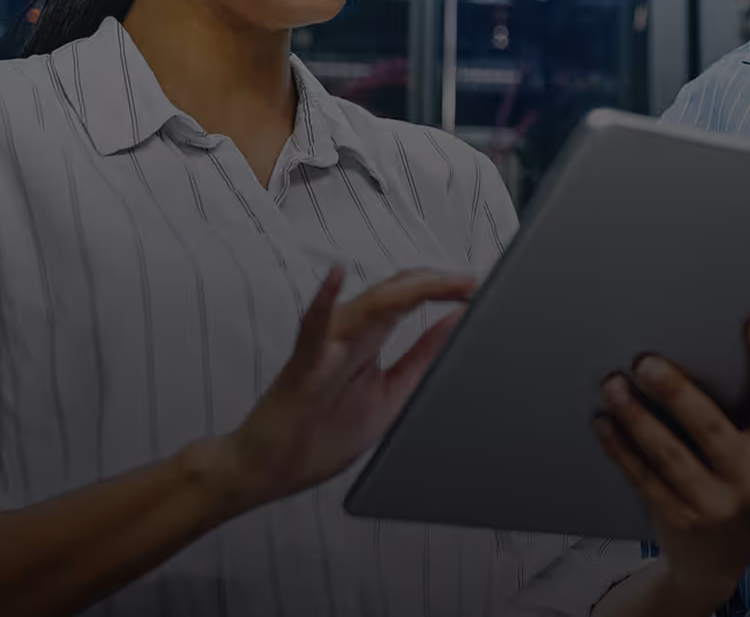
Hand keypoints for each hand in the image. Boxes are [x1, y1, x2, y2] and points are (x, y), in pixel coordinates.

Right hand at [225, 265, 474, 504]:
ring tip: (444, 282)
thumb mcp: (390, 395)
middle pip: (395, 293)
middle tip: (475, 281)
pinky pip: (312, 330)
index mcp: (368, 340)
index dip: (445, 287)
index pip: (409, 298)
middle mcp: (346, 335)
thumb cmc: (320, 434)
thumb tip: (456, 325)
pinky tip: (336, 278)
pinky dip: (324, 302)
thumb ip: (420, 359)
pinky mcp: (301, 368)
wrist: (268, 471)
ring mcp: (323, 348)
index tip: (482, 285)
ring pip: (366, 306)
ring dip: (408, 290)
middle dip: (437, 283)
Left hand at [593, 317, 749, 611]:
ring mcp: (714, 505)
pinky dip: (620, 448)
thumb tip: (685, 354)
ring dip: (636, 417)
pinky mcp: (679, 519)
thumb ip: (737, 414)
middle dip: (677, 393)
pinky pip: (643, 477)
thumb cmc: (731, 481)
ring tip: (612, 384)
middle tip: (645, 361)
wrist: (718, 561)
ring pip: (668, 454)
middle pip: (711, 428)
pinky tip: (603, 422)